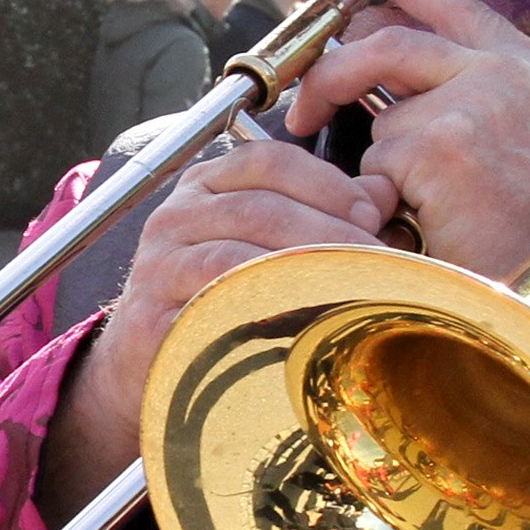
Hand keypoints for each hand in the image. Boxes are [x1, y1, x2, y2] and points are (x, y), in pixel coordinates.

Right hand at [38, 139, 396, 517]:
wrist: (145, 369)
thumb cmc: (221, 303)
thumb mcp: (268, 245)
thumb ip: (325, 213)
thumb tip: (384, 192)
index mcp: (205, 186)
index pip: (269, 160)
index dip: (327, 181)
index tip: (371, 214)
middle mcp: (175, 215)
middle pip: (260, 205)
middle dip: (329, 231)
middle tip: (379, 260)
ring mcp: (158, 264)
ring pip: (239, 253)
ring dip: (304, 271)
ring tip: (352, 291)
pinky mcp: (151, 315)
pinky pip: (215, 305)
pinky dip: (266, 309)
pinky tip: (307, 320)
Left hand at [284, 0, 529, 280]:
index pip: (459, 8)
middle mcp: (512, 71)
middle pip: (394, 44)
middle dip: (337, 72)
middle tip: (305, 101)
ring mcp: (477, 101)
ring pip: (385, 112)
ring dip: (382, 163)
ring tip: (409, 206)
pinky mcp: (442, 141)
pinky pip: (379, 159)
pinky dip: (384, 198)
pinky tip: (420, 224)